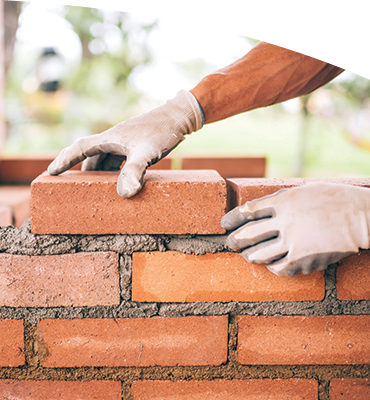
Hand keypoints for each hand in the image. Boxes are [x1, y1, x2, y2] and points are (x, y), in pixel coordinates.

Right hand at [48, 90, 202, 197]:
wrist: (179, 116)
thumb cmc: (162, 132)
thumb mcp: (146, 153)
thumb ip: (134, 172)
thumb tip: (124, 194)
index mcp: (110, 138)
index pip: (79, 148)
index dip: (64, 160)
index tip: (50, 172)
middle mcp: (114, 138)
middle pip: (90, 155)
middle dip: (81, 170)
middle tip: (73, 187)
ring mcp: (125, 141)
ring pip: (104, 157)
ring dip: (98, 171)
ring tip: (96, 187)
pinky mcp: (136, 143)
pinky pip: (117, 158)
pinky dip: (113, 169)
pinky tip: (121, 178)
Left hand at [221, 182, 369, 276]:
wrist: (362, 217)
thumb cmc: (333, 199)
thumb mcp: (303, 190)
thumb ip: (280, 199)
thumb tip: (258, 208)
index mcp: (283, 201)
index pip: (247, 211)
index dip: (232, 219)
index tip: (224, 224)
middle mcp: (284, 222)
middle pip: (247, 235)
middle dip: (233, 241)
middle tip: (229, 243)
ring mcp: (294, 243)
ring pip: (258, 255)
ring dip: (249, 256)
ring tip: (247, 255)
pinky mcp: (304, 260)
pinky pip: (278, 268)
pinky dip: (271, 267)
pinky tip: (271, 264)